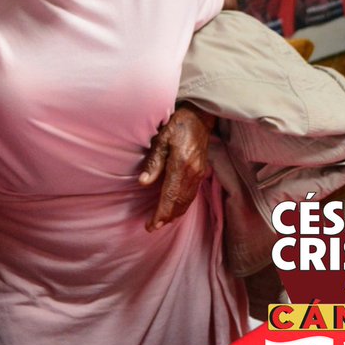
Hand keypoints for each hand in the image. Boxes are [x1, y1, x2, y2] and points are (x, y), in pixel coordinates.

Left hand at [138, 103, 213, 231]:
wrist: (199, 117)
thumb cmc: (176, 125)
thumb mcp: (160, 140)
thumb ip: (153, 163)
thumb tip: (143, 183)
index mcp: (181, 165)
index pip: (170, 196)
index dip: (161, 213)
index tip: (151, 224)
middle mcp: (192, 173)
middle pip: (179, 202)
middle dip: (167, 217)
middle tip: (153, 227)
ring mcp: (199, 173)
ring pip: (187, 200)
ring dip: (175, 213)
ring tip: (162, 222)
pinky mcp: (201, 172)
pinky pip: (192, 194)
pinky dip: (183, 205)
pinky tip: (175, 209)